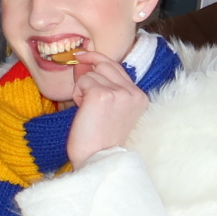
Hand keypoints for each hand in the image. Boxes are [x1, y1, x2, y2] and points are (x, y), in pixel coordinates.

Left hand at [64, 50, 148, 168]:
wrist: (98, 159)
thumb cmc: (99, 141)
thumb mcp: (106, 110)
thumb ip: (100, 85)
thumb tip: (82, 62)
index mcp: (139, 97)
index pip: (117, 67)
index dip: (97, 60)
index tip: (83, 56)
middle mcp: (133, 92)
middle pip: (104, 64)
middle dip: (87, 73)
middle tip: (79, 89)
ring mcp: (119, 92)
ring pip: (91, 73)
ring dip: (82, 89)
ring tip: (87, 112)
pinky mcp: (102, 95)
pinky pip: (82, 82)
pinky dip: (77, 95)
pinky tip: (82, 111)